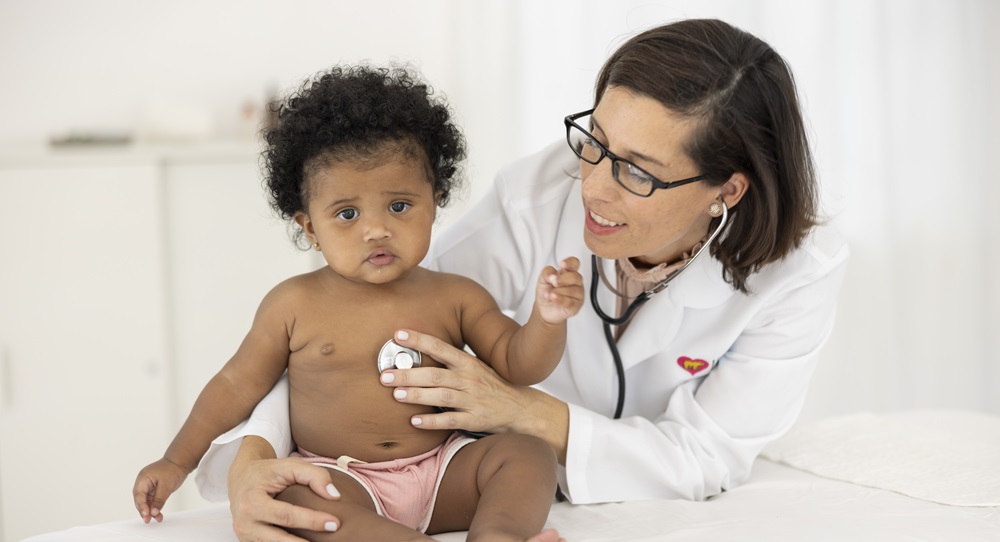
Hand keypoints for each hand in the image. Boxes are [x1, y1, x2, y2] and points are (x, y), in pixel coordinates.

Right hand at [133, 457, 188, 522]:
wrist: (180, 462)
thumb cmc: (172, 469)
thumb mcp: (166, 486)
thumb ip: (159, 500)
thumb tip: (153, 512)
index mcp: (143, 478)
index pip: (139, 495)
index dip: (142, 506)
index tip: (146, 514)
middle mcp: (143, 482)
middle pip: (140, 500)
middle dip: (144, 510)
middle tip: (148, 520)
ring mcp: (147, 486)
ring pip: (146, 501)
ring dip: (150, 510)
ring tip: (157, 518)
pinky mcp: (153, 489)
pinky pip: (151, 500)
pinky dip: (154, 506)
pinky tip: (158, 514)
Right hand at [229, 454, 340, 540]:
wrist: (241, 479)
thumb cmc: (268, 472)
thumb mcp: (290, 465)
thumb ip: (314, 475)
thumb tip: (335, 496)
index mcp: (252, 502)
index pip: (286, 516)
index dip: (312, 521)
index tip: (334, 523)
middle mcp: (245, 523)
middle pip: (279, 539)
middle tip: (331, 539)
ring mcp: (245, 536)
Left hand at [382, 329, 535, 433]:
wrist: (521, 408)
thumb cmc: (493, 386)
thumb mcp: (475, 368)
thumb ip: (451, 362)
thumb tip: (418, 353)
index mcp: (468, 363)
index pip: (441, 348)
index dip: (419, 340)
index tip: (398, 334)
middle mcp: (470, 379)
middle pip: (436, 374)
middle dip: (409, 374)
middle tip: (386, 375)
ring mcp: (473, 400)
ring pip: (442, 396)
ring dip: (418, 395)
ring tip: (396, 395)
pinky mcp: (475, 420)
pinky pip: (451, 420)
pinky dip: (432, 421)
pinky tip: (415, 421)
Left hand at [536, 256, 583, 323]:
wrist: (543, 309)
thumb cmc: (547, 292)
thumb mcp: (542, 279)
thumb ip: (547, 272)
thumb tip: (554, 275)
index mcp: (568, 273)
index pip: (574, 263)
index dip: (570, 262)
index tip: (561, 264)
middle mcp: (575, 283)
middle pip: (576, 276)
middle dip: (563, 279)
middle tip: (553, 283)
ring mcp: (577, 295)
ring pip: (574, 290)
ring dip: (558, 291)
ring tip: (548, 294)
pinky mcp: (575, 306)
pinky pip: (571, 302)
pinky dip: (560, 299)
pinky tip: (554, 298)